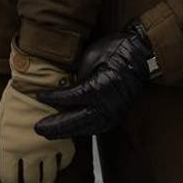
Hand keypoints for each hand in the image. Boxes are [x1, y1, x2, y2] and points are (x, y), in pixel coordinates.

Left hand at [0, 49, 75, 182]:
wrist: (39, 80)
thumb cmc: (15, 96)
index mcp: (9, 148)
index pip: (10, 180)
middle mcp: (29, 153)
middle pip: (31, 181)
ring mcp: (48, 149)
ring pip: (49, 177)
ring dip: (46, 181)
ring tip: (44, 180)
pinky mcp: (64, 141)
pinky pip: (65, 162)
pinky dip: (62, 166)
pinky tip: (58, 164)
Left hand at [35, 23, 153, 138]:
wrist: (143, 54)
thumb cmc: (117, 50)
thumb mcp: (92, 55)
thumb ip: (78, 74)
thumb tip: (66, 86)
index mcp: (97, 89)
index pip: (69, 99)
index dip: (52, 99)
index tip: (39, 97)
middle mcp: (105, 107)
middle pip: (75, 121)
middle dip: (55, 126)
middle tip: (38, 128)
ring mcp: (113, 113)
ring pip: (86, 128)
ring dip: (68, 131)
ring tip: (51, 133)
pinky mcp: (117, 115)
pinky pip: (97, 127)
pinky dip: (83, 130)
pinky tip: (72, 130)